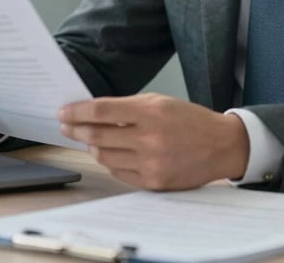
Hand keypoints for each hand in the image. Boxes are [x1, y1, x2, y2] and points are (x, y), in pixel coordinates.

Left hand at [58, 93, 248, 189]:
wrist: (220, 145)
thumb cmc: (189, 119)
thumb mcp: (160, 102)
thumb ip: (128, 107)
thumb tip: (94, 113)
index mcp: (151, 112)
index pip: (102, 111)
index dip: (78, 112)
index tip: (63, 112)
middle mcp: (149, 138)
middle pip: (98, 135)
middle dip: (76, 130)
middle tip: (66, 125)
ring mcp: (151, 163)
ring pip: (105, 156)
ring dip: (91, 146)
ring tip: (88, 138)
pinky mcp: (153, 182)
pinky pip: (119, 172)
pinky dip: (109, 161)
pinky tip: (108, 152)